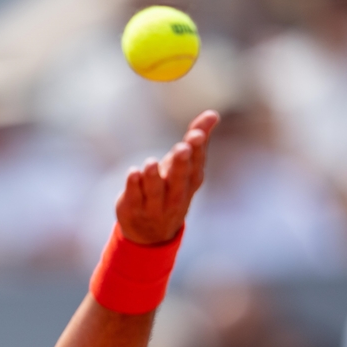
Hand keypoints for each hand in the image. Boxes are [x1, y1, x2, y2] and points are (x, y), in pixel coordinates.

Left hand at [116, 110, 219, 244]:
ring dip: (153, 176)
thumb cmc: (171, 188)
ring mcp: (154, 205)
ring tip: (151, 163)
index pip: (195, 165)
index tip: (196, 135)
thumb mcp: (184, 166)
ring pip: (155, 191)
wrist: (151, 233)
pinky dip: (133, 186)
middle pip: (178, 180)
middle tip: (182, 148)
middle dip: (180, 164)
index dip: (197, 150)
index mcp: (190, 182)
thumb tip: (213, 114)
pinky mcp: (133, 208)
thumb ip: (197, 140)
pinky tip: (133, 172)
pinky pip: (134, 196)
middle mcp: (175, 195)